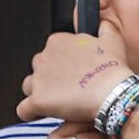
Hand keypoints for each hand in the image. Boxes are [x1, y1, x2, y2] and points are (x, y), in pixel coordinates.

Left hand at [18, 21, 134, 125]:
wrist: (114, 93)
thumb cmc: (114, 69)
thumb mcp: (114, 40)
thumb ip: (104, 27)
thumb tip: (101, 24)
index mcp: (58, 41)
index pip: (52, 52)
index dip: (63, 64)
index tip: (75, 73)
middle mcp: (43, 58)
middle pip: (39, 69)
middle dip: (51, 78)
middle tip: (71, 88)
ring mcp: (39, 80)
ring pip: (29, 87)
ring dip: (40, 93)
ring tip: (59, 102)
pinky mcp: (38, 100)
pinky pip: (23, 109)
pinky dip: (31, 113)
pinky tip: (42, 114)